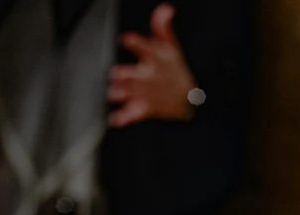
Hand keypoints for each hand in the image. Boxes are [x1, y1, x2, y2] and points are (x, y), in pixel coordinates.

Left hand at [107, 3, 198, 126]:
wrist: (186, 99)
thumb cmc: (175, 70)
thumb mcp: (171, 47)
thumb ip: (162, 27)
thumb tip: (165, 8)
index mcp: (153, 57)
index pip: (143, 46)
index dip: (134, 42)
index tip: (125, 39)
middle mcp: (147, 75)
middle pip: (131, 73)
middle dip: (122, 74)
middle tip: (115, 74)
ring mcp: (144, 92)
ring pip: (127, 92)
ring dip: (119, 93)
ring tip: (113, 93)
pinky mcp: (144, 109)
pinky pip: (131, 114)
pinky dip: (122, 118)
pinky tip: (114, 118)